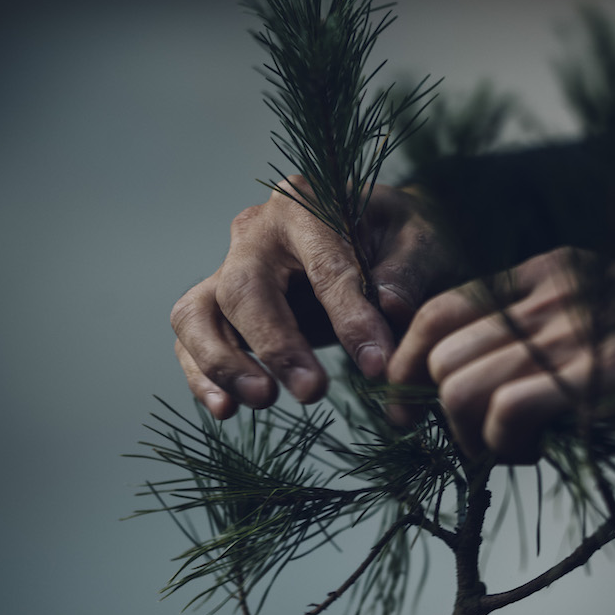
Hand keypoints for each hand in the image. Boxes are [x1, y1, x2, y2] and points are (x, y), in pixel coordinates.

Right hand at [172, 179, 450, 418]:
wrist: (378, 240)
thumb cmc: (399, 240)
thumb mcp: (422, 241)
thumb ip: (409, 271)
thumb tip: (390, 307)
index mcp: (305, 203)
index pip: (322, 265)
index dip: (349, 318)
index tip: (377, 365)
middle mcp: (255, 233)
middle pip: (244, 289)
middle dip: (276, 345)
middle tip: (312, 391)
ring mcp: (227, 271)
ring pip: (198, 315)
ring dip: (225, 363)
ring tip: (264, 400)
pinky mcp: (216, 310)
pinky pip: (191, 342)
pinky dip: (202, 378)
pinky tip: (226, 411)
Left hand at [387, 248, 614, 461]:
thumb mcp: (602, 327)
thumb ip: (536, 338)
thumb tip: (455, 386)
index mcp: (553, 270)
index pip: (440, 307)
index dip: (405, 366)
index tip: (406, 413)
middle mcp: (556, 287)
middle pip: (439, 353)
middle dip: (441, 416)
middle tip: (479, 445)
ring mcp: (577, 327)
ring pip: (459, 386)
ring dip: (472, 439)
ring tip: (514, 453)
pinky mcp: (596, 374)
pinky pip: (500, 413)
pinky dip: (503, 449)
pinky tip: (538, 456)